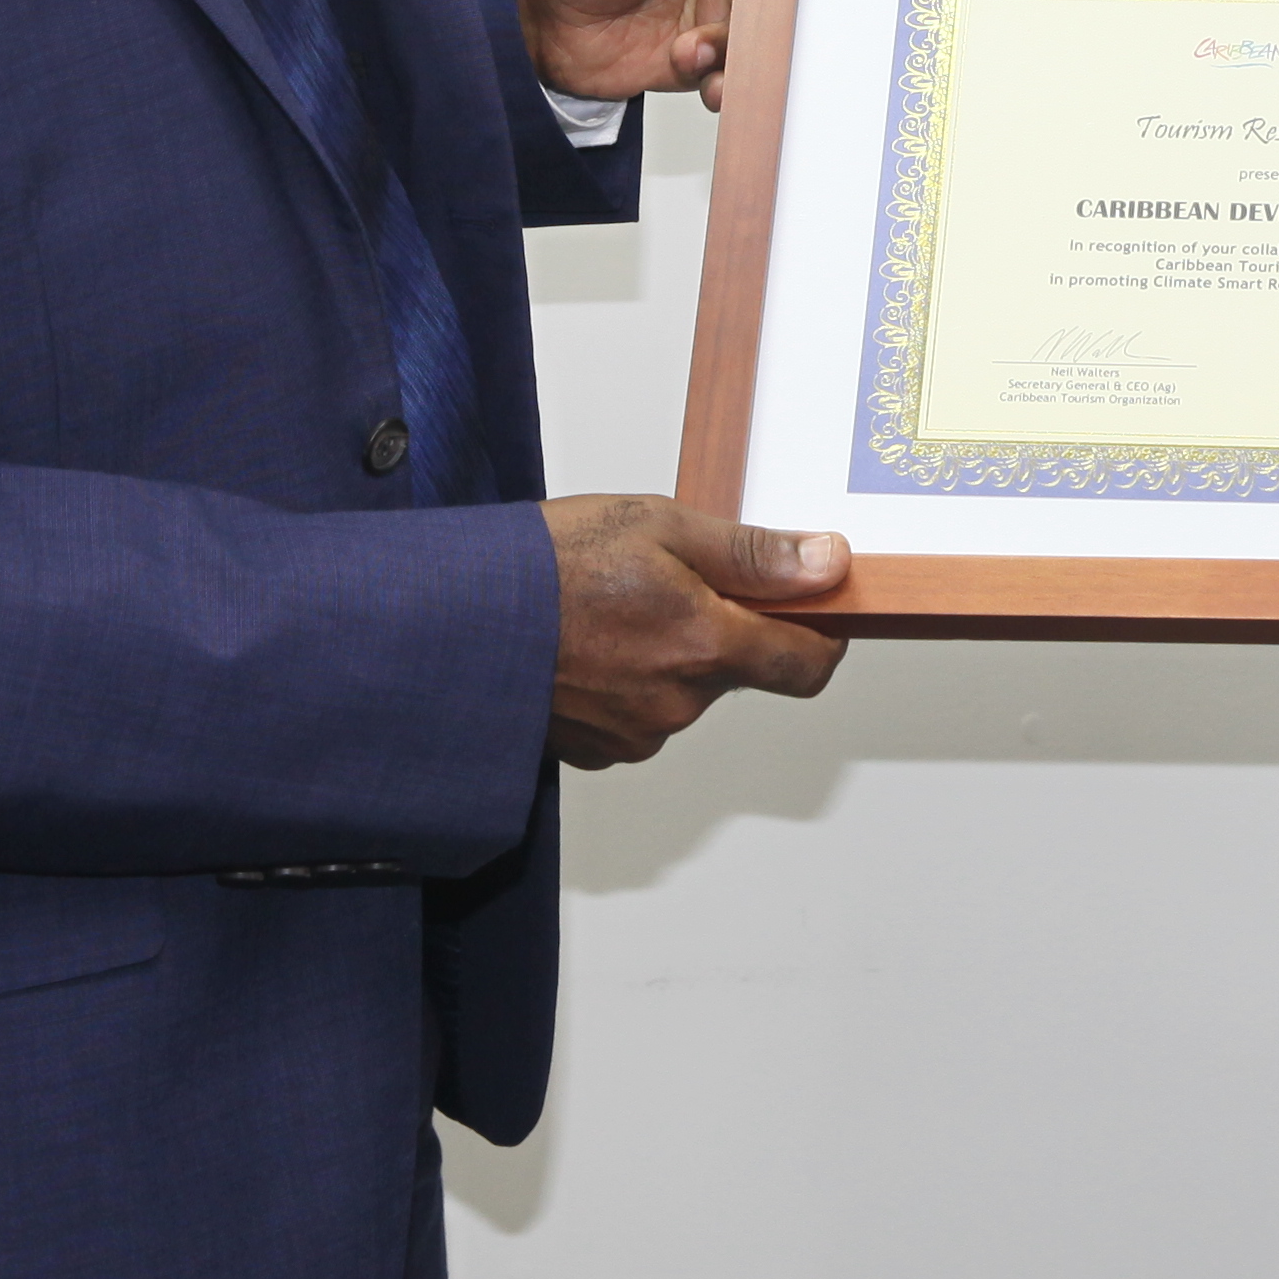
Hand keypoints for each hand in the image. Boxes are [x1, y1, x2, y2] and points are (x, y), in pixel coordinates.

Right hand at [543, 495, 850, 769]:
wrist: (448, 620)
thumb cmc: (546, 564)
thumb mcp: (660, 526)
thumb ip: (754, 554)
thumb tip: (830, 563)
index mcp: (705, 645)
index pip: (807, 667)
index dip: (821, 636)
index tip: (812, 608)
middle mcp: (677, 704)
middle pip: (737, 671)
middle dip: (721, 629)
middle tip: (668, 580)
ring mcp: (634, 736)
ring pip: (683, 693)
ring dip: (668, 656)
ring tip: (612, 610)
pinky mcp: (594, 753)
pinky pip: (636, 719)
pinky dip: (626, 685)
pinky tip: (587, 646)